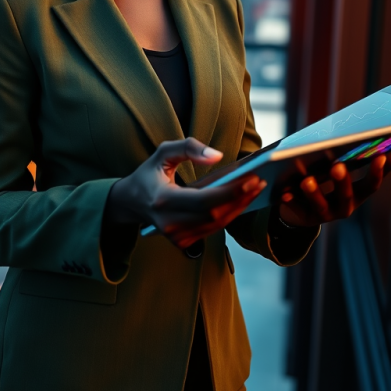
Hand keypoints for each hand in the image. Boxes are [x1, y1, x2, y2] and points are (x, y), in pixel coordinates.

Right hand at [106, 137, 266, 249]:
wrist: (130, 202)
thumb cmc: (150, 174)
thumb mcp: (163, 152)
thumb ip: (189, 147)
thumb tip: (218, 156)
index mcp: (162, 200)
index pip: (204, 201)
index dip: (231, 192)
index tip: (253, 178)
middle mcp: (169, 223)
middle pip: (215, 215)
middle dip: (241, 199)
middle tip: (260, 181)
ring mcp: (176, 237)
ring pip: (218, 224)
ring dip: (240, 207)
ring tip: (256, 188)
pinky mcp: (183, 242)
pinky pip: (213, 229)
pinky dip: (230, 214)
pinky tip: (243, 200)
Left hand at [277, 150, 390, 226]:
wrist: (304, 210)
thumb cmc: (324, 180)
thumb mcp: (336, 171)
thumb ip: (344, 158)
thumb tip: (346, 133)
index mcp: (357, 194)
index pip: (372, 184)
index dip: (381, 171)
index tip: (388, 154)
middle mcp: (345, 206)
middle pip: (347, 195)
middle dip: (342, 181)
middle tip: (337, 166)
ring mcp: (326, 214)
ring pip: (321, 205)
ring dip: (315, 193)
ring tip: (307, 181)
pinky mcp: (306, 218)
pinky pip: (298, 210)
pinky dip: (292, 202)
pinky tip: (285, 194)